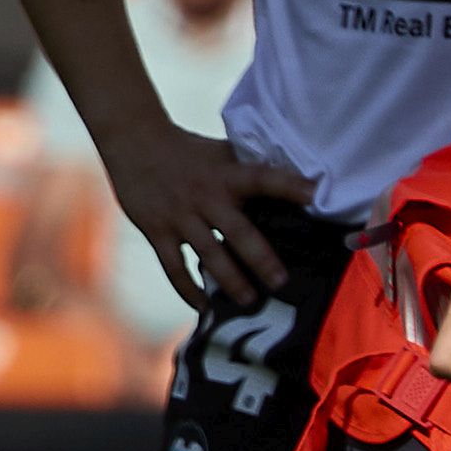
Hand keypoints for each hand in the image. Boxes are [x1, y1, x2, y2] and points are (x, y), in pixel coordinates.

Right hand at [99, 121, 316, 310]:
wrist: (135, 142)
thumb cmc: (191, 151)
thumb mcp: (224, 154)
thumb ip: (251, 171)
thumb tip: (298, 183)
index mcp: (228, 175)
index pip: (263, 179)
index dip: (289, 186)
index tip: (316, 196)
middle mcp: (207, 197)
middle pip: (238, 232)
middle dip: (261, 259)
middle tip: (281, 282)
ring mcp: (181, 217)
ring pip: (209, 254)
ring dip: (230, 280)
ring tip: (250, 302)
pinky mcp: (157, 231)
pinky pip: (174, 266)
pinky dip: (187, 288)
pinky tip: (203, 307)